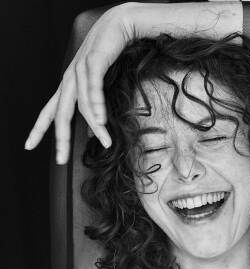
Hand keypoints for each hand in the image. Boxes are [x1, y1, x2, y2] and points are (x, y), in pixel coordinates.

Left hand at [24, 3, 136, 163]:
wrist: (118, 25)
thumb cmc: (109, 55)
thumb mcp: (99, 85)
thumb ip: (95, 106)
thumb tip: (95, 132)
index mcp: (68, 86)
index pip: (49, 112)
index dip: (38, 130)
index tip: (29, 146)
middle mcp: (69, 79)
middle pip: (61, 115)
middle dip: (60, 139)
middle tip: (61, 160)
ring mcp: (79, 70)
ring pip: (82, 105)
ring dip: (95, 126)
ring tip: (105, 141)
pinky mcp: (93, 62)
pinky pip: (93, 88)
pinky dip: (97, 105)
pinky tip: (101, 121)